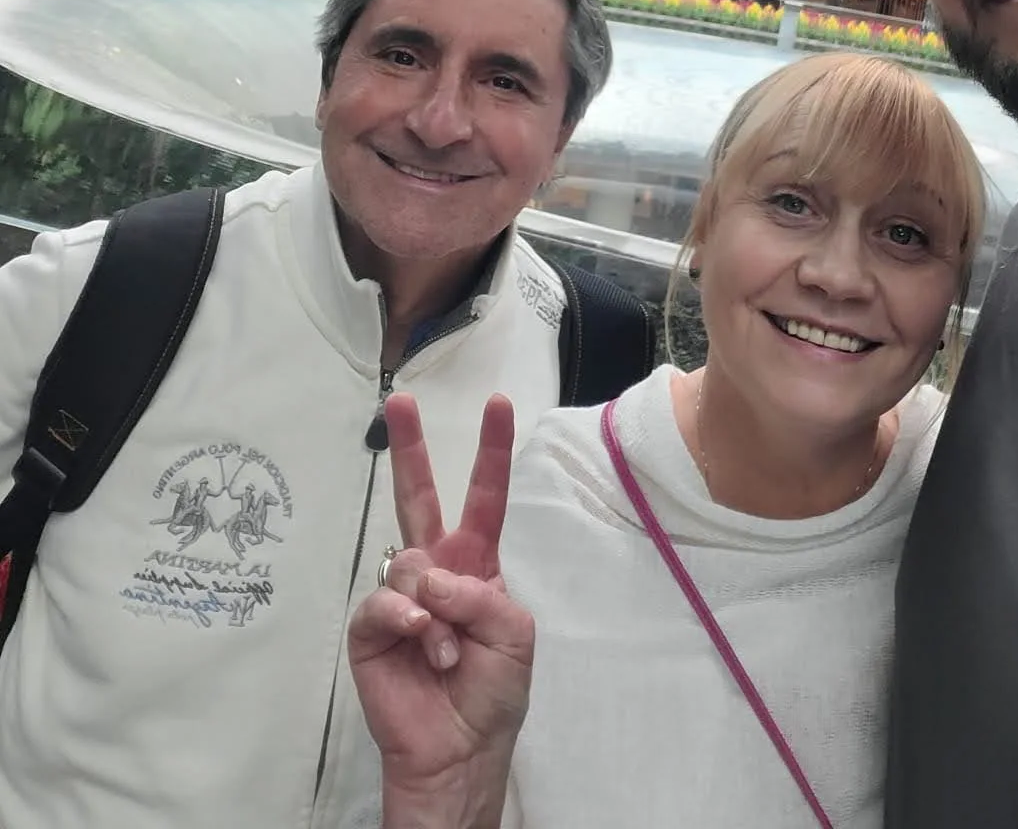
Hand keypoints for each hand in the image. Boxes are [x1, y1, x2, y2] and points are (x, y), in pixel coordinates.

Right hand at [348, 395, 533, 824]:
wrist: (460, 749)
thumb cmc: (493, 691)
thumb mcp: (514, 634)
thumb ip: (481, 594)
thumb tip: (432, 579)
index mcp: (476, 563)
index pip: (484, 497)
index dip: (491, 451)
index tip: (498, 403)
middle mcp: (437, 570)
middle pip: (418, 498)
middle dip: (409, 449)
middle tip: (399, 401)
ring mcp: (401, 596)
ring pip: (408, 561)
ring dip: (435, 609)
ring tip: (448, 652)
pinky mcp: (371, 629)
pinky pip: (382, 601)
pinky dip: (404, 618)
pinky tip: (420, 639)